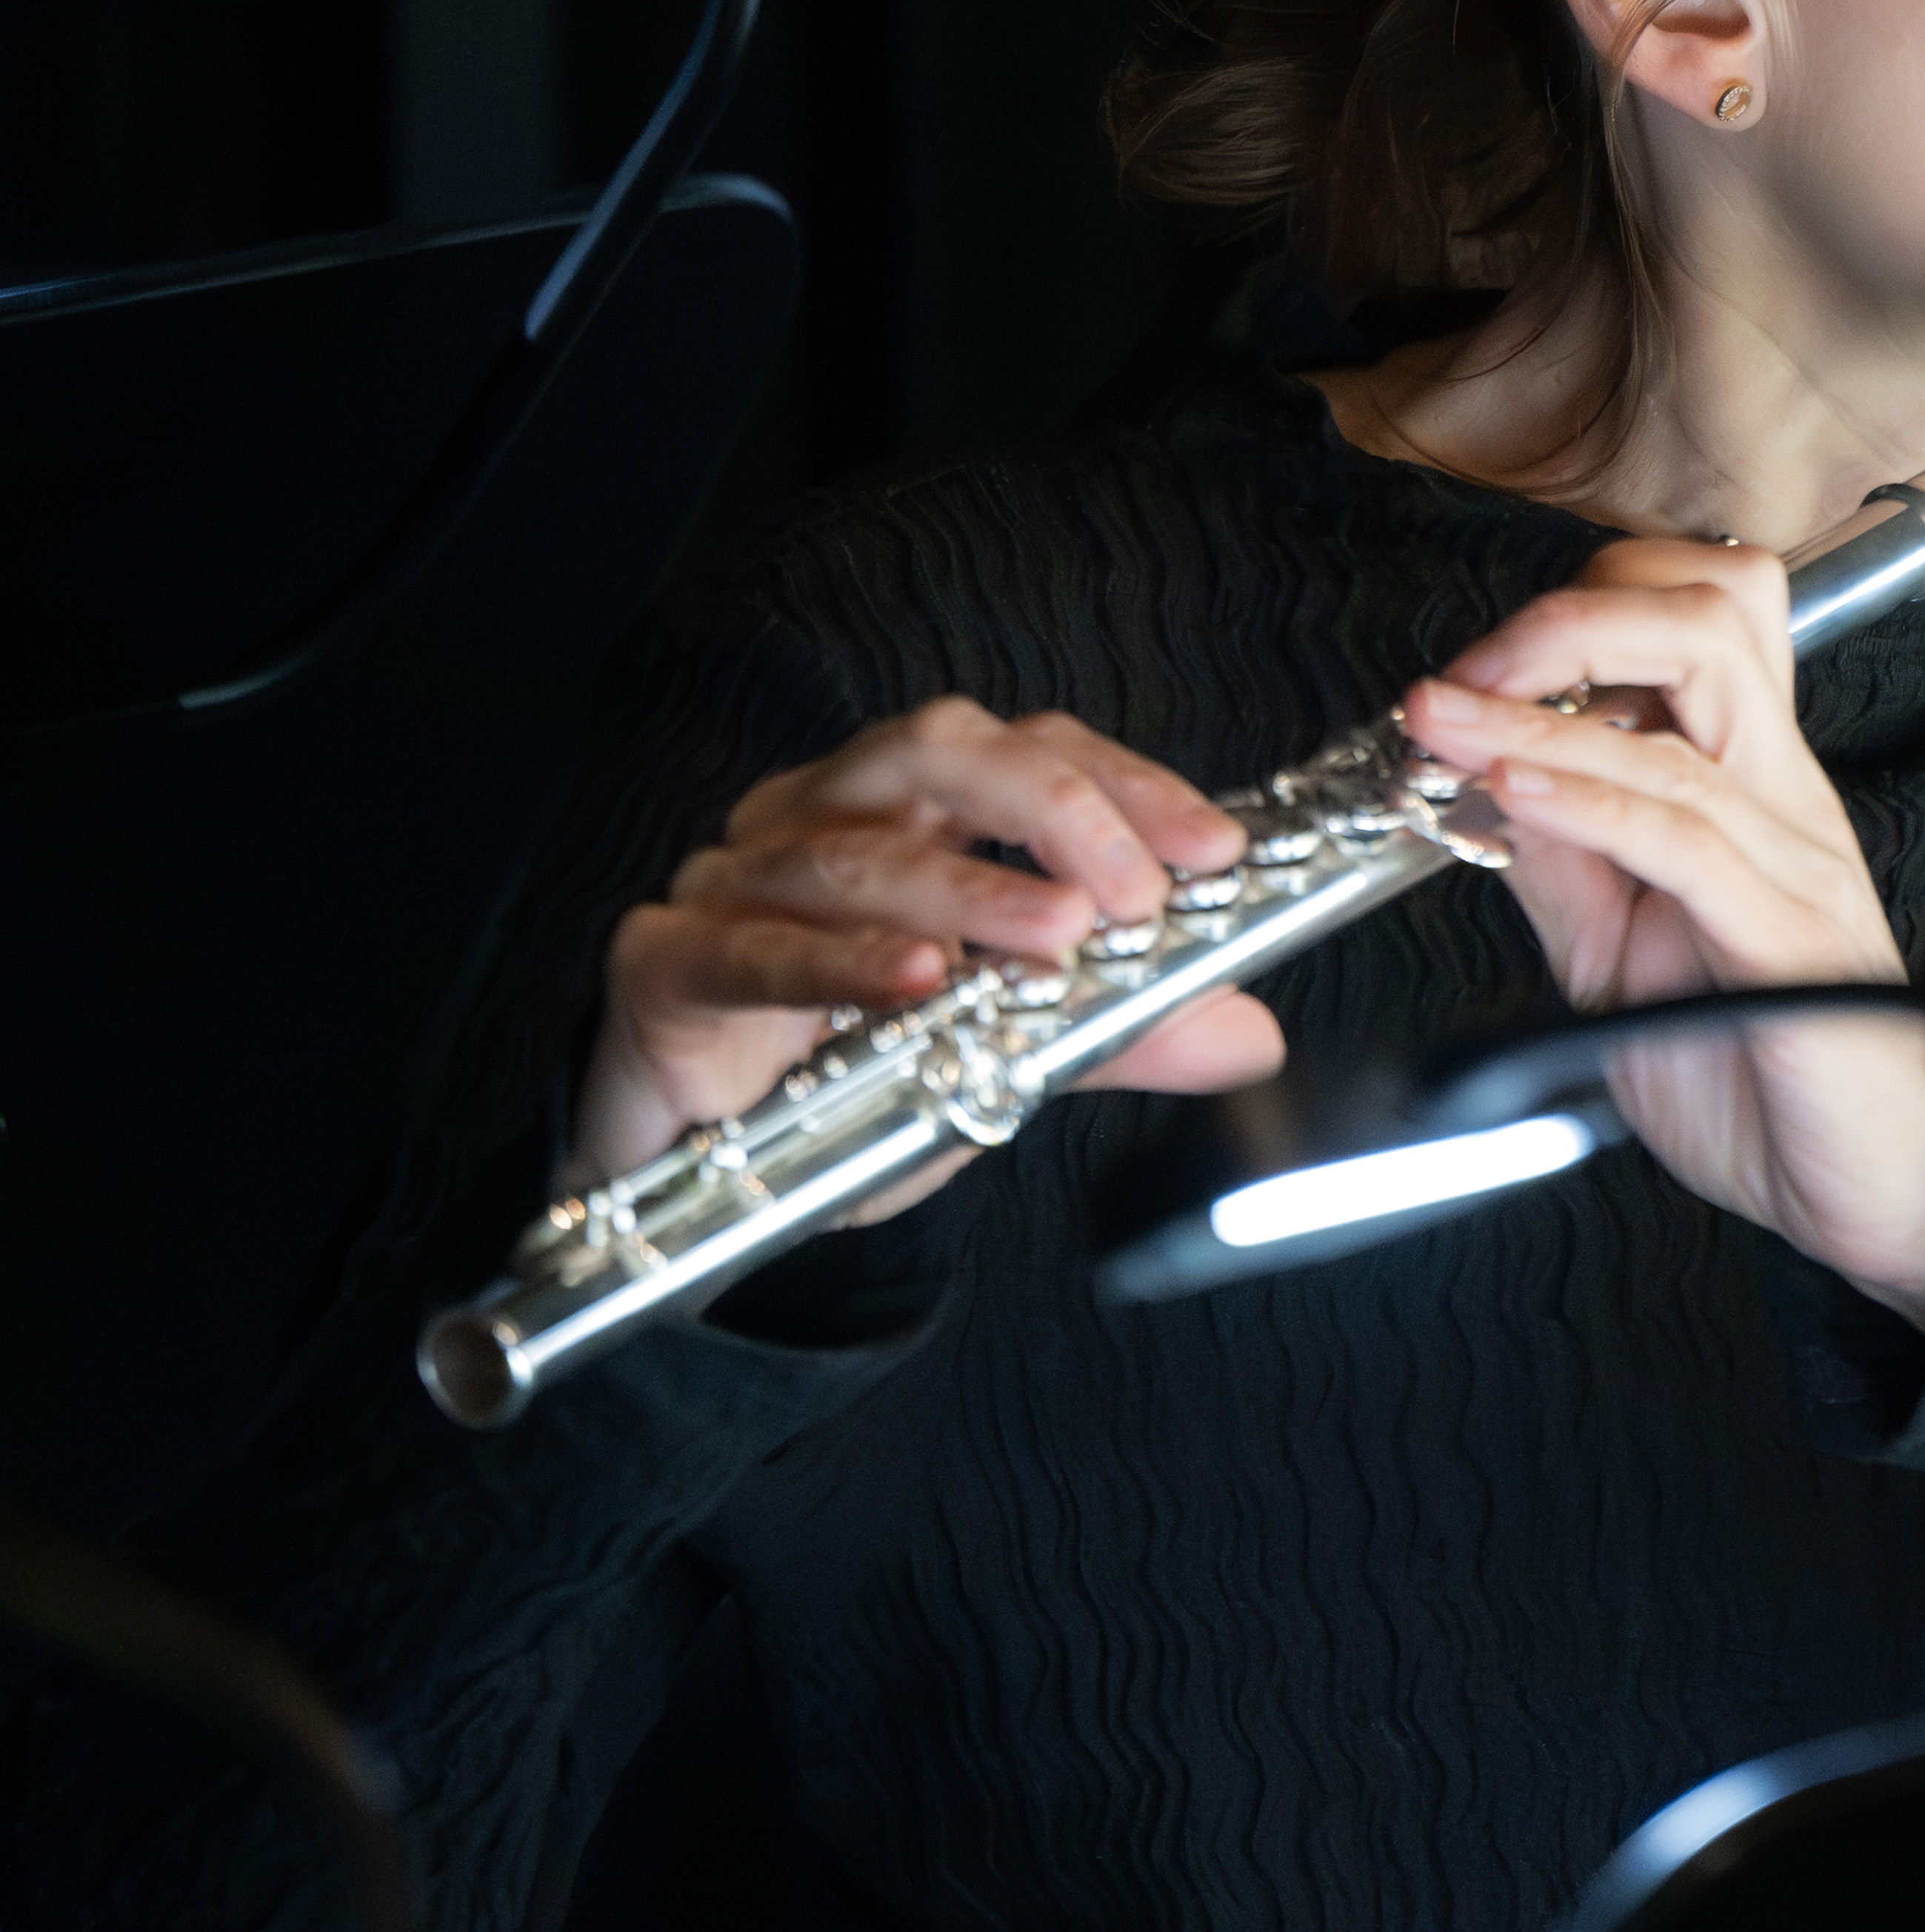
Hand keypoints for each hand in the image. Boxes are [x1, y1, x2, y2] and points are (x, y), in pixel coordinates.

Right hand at [570, 703, 1287, 1206]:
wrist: (689, 1182)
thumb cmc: (835, 1085)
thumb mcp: (998, 1055)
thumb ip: (1115, 1034)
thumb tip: (1251, 1033)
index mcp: (904, 811)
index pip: (1024, 748)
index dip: (1121, 783)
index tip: (1214, 850)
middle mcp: (815, 815)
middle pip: (935, 748)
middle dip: (1051, 804)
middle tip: (1135, 892)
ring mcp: (731, 878)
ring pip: (855, 850)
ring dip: (967, 891)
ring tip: (1056, 936)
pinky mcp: (665, 959)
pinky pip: (756, 949)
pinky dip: (843, 964)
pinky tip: (915, 981)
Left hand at [1398, 542, 1924, 1328]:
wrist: (1868, 1196)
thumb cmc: (1761, 1081)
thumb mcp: (1617, 966)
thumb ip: (1563, 874)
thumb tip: (1482, 787)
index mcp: (1750, 791)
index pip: (1690, 623)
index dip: (1574, 616)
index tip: (1466, 671)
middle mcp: (1783, 802)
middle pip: (1708, 619)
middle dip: (1567, 620)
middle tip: (1464, 674)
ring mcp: (1798, 862)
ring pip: (1685, 720)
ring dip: (1540, 711)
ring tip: (1445, 721)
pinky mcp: (1793, 941)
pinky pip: (1689, 842)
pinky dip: (1590, 802)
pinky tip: (1517, 793)